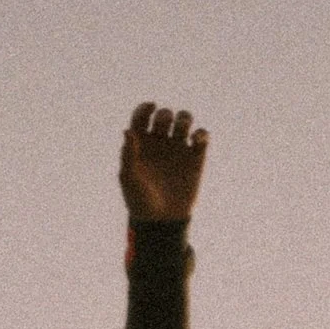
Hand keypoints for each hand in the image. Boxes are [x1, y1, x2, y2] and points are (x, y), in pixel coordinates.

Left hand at [120, 101, 207, 223]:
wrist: (162, 221)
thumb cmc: (140, 200)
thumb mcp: (129, 177)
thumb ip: (128, 153)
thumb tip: (127, 130)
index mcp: (141, 144)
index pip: (142, 116)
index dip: (145, 107)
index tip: (150, 108)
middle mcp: (159, 143)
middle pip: (164, 115)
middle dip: (165, 115)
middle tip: (163, 127)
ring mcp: (178, 149)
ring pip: (184, 120)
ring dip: (184, 117)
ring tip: (182, 129)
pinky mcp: (195, 158)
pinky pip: (202, 136)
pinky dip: (201, 133)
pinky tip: (196, 139)